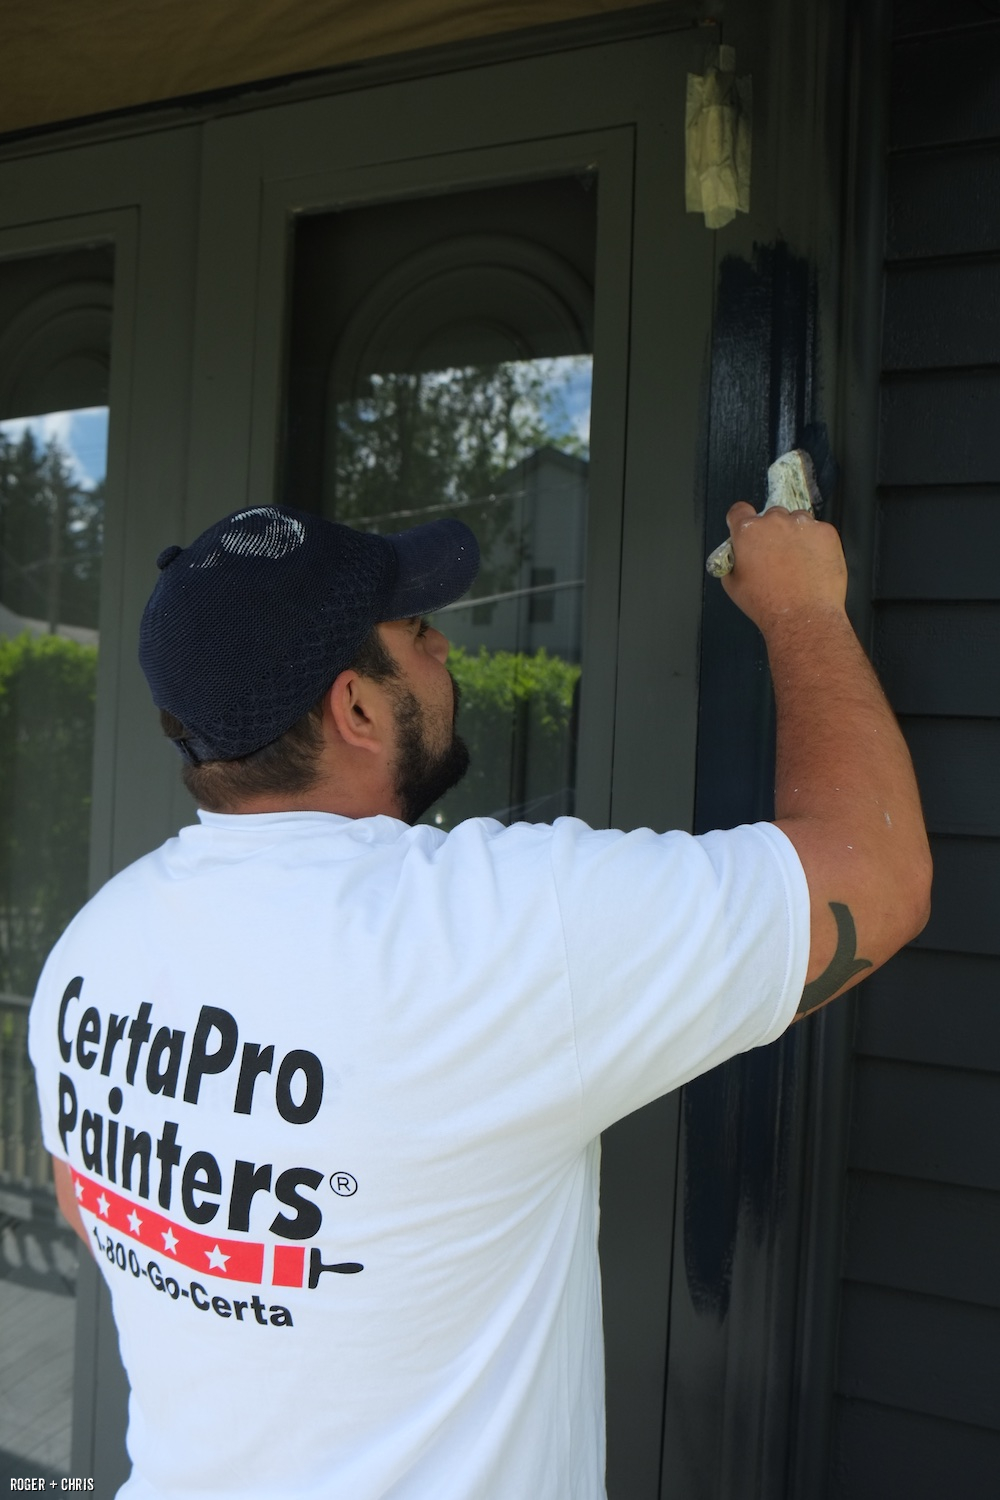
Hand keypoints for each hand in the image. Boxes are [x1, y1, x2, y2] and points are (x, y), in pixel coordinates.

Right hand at [720, 501, 847, 633]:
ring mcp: (802, 524)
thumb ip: (733, 559)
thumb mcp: (733, 584)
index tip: (747, 526)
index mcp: (748, 531)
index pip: (739, 510)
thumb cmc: (767, 604)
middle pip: (771, 516)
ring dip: (795, 535)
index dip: (742, 519)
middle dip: (773, 531)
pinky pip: (818, 531)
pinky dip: (816, 544)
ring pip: (797, 521)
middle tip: (777, 556)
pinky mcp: (825, 532)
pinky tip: (812, 565)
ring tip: (797, 562)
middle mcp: (775, 521)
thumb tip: (738, 553)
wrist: (802, 617)